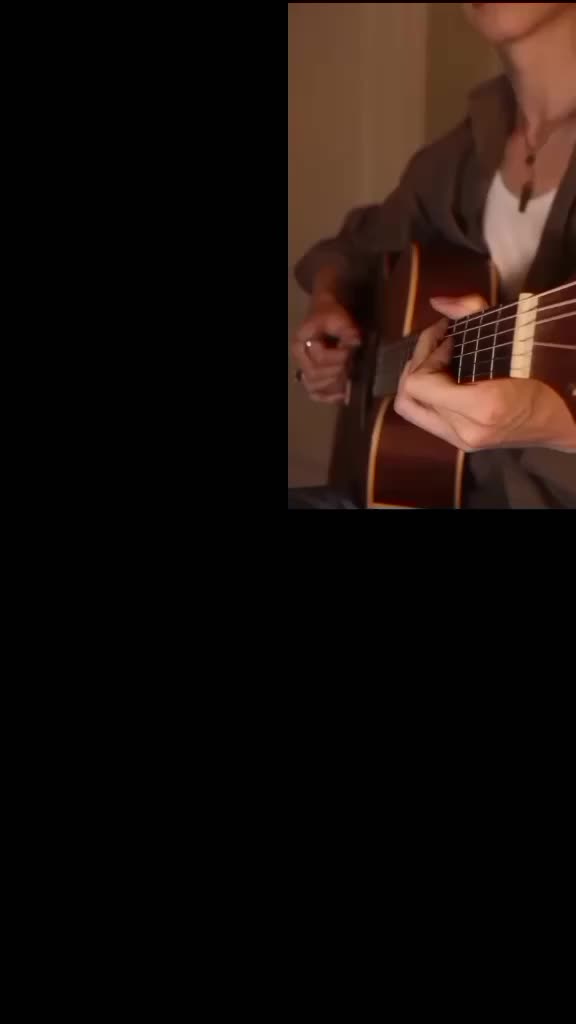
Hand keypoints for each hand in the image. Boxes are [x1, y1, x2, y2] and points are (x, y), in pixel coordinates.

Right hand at [292, 296, 360, 402]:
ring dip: (333, 385)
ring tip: (348, 377)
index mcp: (301, 342)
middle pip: (315, 375)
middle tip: (352, 364)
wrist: (325, 315)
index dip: (338, 357)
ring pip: (313, 387)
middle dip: (337, 371)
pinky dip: (328, 397)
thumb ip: (346, 330)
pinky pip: (316, 394)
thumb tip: (355, 344)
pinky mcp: (312, 378)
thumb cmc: (330, 315)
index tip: (351, 350)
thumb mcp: (338, 317)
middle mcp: (299, 359)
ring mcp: (304, 370)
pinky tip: (342, 395)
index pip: (319, 357)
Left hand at [394, 295, 575, 451]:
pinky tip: (448, 376)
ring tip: (441, 358)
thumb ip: (471, 311)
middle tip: (439, 344)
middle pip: (407, 399)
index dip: (426, 353)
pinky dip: (430, 394)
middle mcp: (466, 430)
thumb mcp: (515, 334)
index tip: (448, 336)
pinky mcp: (462, 443)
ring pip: (412, 410)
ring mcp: (463, 441)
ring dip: (420, 380)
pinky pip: (428, 417)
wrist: (565, 416)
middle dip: (417, 365)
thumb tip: (437, 302)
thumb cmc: (546, 372)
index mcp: (482, 407)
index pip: (418, 384)